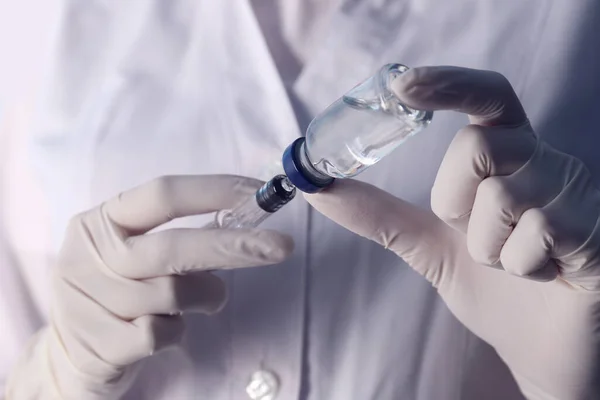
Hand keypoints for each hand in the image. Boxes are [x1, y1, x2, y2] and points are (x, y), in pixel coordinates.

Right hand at [8, 175, 292, 398]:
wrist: (68, 352)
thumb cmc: (115, 292)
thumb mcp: (133, 255)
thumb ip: (177, 238)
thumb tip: (245, 223)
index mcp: (100, 222)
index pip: (162, 194)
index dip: (215, 190)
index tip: (259, 194)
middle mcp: (88, 255)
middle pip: (174, 246)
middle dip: (234, 246)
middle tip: (281, 247)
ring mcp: (87, 301)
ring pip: (173, 293)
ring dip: (204, 297)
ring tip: (202, 300)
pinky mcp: (99, 344)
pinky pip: (162, 333)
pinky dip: (177, 330)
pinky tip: (168, 328)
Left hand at [306, 66, 599, 399]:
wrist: (540, 351)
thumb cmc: (494, 288)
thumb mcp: (428, 244)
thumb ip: (379, 214)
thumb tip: (317, 189)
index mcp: (510, 157)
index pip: (485, 97)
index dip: (446, 84)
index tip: (400, 84)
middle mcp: (546, 163)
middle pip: (478, 144)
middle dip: (454, 200)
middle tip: (471, 232)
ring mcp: (577, 195)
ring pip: (502, 196)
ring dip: (487, 248)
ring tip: (511, 264)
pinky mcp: (598, 232)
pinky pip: (539, 232)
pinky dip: (521, 266)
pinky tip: (544, 277)